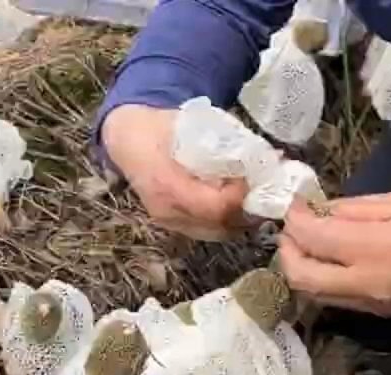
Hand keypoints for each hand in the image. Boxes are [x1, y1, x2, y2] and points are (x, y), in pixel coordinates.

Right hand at [101, 104, 248, 240]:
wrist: (126, 139)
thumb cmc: (159, 127)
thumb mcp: (192, 126)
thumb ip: (224, 143)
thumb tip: (265, 156)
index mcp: (168, 185)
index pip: (216, 207)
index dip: (242, 196)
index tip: (255, 177)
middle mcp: (166, 210)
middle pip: (219, 225)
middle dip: (247, 209)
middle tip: (262, 188)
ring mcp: (167, 221)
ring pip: (216, 232)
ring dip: (239, 218)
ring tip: (252, 196)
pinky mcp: (171, 225)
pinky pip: (206, 231)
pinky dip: (226, 220)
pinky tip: (235, 203)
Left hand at [278, 191, 390, 318]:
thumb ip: (358, 209)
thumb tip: (321, 210)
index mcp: (376, 250)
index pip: (313, 238)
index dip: (295, 219)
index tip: (295, 203)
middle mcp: (366, 284)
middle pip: (300, 276)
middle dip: (286, 249)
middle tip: (293, 225)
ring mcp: (370, 305)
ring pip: (313, 293)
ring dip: (299, 266)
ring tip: (308, 240)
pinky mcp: (378, 315)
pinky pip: (334, 298)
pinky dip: (321, 278)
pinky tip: (331, 258)